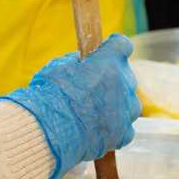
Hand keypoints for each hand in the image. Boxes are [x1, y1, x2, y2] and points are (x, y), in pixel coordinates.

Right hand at [0, 34, 140, 178]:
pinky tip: (97, 128)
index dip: (114, 48)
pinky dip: (114, 127)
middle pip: (125, 75)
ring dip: (115, 103)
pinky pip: (125, 126)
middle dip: (111, 79)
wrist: (50, 133)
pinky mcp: (123, 134)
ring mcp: (126, 111)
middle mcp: (124, 85)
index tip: (107, 52)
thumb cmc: (50, 97)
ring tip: (93, 112)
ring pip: (128, 102)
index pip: (122, 45)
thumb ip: (79, 63)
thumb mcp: (59, 67)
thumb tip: (84, 65)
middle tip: (91, 88)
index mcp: (109, 63)